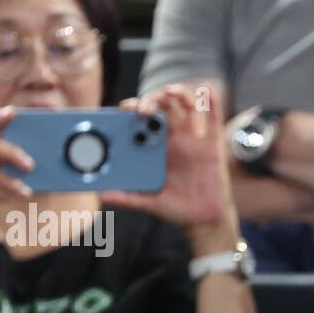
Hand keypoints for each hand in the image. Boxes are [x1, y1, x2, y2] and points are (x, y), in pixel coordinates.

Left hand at [102, 83, 236, 244]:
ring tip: (170, 93)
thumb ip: (126, 198)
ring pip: (185, 108)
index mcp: (154, 148)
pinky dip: (211, 103)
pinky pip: (212, 120)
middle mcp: (173, 140)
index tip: (124, 109)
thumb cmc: (176, 210)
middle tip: (143, 109)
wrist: (203, 221)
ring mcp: (193, 140)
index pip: (141, 121)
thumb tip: (101, 196)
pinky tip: (206, 91)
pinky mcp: (212, 146)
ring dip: (178, 95)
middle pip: (161, 108)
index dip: (133, 110)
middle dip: (152, 102)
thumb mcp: (148, 203)